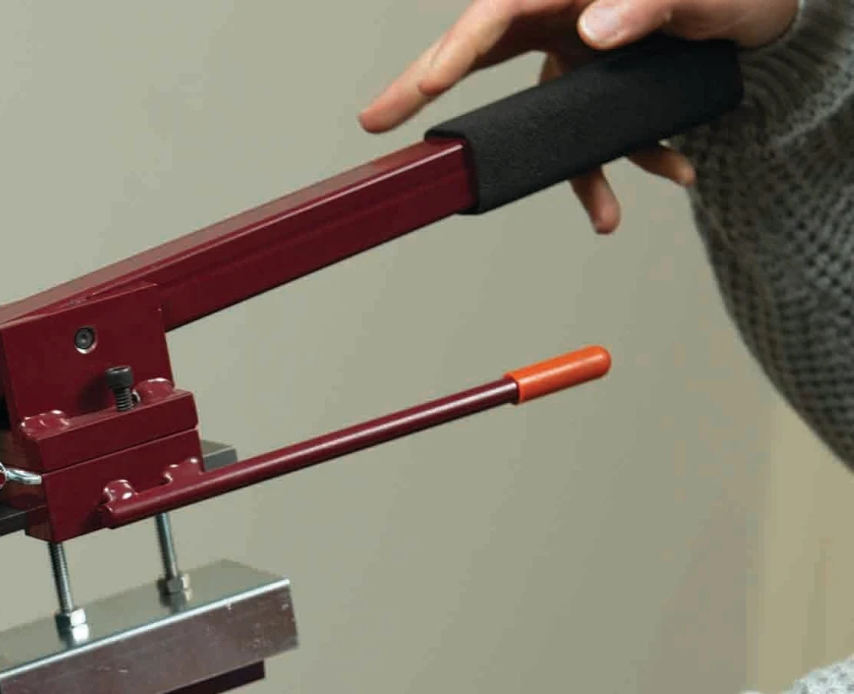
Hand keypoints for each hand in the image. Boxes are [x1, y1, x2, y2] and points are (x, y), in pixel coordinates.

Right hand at [362, 0, 798, 231]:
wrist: (772, 10)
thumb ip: (649, 2)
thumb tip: (592, 31)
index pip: (493, 15)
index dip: (443, 57)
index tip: (404, 98)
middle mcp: (567, 12)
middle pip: (486, 56)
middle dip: (438, 96)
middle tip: (381, 125)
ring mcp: (582, 47)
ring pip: (548, 115)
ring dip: (578, 169)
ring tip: (606, 213)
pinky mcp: (605, 77)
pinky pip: (599, 130)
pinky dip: (630, 161)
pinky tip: (671, 173)